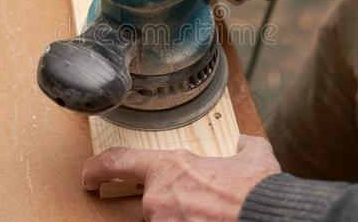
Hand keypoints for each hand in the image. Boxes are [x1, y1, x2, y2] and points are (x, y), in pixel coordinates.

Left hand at [82, 135, 280, 220]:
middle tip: (199, 204)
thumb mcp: (253, 158)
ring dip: (182, 218)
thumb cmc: (256, 192)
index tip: (89, 175)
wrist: (268, 219)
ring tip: (211, 213)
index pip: (117, 162)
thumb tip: (245, 143)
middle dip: (170, 203)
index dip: (98, 168)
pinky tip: (211, 220)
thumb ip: (244, 147)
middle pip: (148, 201)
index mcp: (169, 168)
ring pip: (163, 221)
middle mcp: (158, 199)